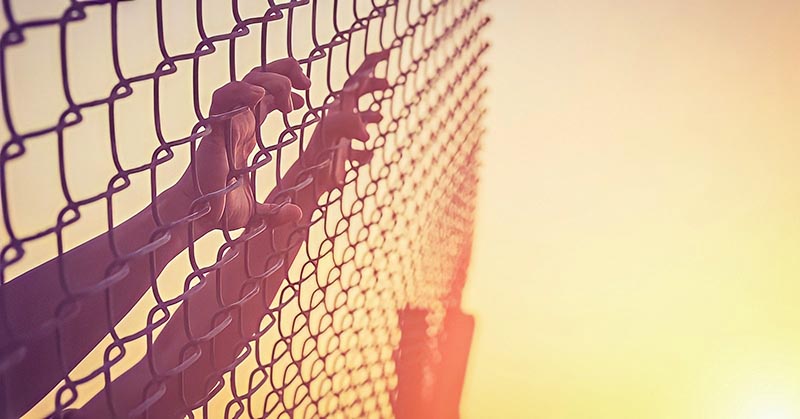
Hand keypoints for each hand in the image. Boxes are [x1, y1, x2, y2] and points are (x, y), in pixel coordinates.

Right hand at [175, 58, 310, 231]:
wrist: (199, 218)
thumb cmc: (221, 210)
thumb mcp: (257, 211)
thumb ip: (276, 211)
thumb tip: (297, 214)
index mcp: (247, 132)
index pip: (266, 96)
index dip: (286, 87)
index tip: (304, 96)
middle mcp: (237, 122)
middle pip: (258, 79)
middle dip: (284, 71)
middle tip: (306, 83)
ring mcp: (225, 124)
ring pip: (244, 83)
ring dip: (269, 80)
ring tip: (289, 96)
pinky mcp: (213, 131)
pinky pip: (222, 99)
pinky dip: (240, 91)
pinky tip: (260, 97)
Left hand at [302, 51, 390, 191]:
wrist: (300, 190)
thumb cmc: (313, 163)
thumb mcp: (329, 138)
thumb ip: (344, 125)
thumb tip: (367, 131)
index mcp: (337, 110)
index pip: (356, 82)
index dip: (370, 66)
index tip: (386, 54)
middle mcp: (337, 121)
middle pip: (355, 97)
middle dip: (371, 88)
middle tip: (388, 84)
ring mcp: (338, 139)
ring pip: (356, 121)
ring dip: (369, 115)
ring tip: (380, 115)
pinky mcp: (337, 159)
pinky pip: (354, 149)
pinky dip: (363, 150)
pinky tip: (368, 154)